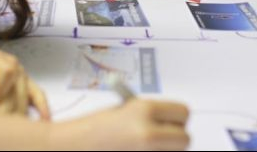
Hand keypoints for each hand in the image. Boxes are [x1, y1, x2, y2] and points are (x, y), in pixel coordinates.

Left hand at [0, 41, 49, 119]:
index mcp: (4, 60)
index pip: (6, 74)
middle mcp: (18, 68)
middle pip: (17, 90)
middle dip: (7, 108)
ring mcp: (24, 77)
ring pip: (26, 97)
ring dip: (20, 112)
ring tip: (14, 127)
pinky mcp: (27, 85)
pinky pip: (38, 95)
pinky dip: (42, 107)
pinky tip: (45, 118)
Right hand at [57, 100, 189, 150]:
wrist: (72, 146)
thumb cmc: (94, 128)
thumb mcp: (125, 111)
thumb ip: (152, 115)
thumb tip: (174, 123)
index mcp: (144, 109)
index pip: (183, 113)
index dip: (177, 117)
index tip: (170, 120)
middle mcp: (148, 133)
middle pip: (185, 138)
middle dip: (175, 137)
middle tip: (161, 137)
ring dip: (165, 150)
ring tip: (142, 146)